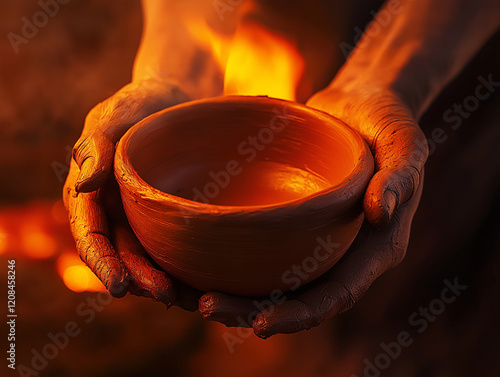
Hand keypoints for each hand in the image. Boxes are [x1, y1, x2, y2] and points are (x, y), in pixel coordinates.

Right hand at [63, 77, 199, 308]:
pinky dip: (186, 264)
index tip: (119, 287)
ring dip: (165, 280)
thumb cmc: (142, 102)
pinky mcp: (169, 215)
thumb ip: (94, 146)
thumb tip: (80, 186)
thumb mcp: (116, 114)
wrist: (179, 98)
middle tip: (167, 296)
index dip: (101, 263)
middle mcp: (115, 211)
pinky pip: (173, 245)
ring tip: (192, 298)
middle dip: (141, 279)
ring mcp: (142, 216)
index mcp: (92, 193)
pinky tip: (208, 279)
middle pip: (122, 254)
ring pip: (148, 257)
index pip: (90, 235)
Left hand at [198, 84, 427, 336]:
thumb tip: (380, 213)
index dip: (302, 314)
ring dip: (239, 292)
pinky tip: (202, 255)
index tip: (260, 325)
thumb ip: (399, 176)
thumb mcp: (404, 142)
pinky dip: (237, 259)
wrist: (363, 104)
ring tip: (194, 294)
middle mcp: (344, 252)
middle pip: (299, 297)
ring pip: (277, 280)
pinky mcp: (297, 220)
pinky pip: (267, 247)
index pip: (337, 294)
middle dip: (254, 311)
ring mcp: (319, 238)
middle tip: (207, 307)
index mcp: (375, 248)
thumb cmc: (388, 123)